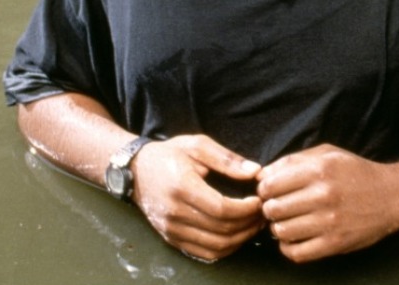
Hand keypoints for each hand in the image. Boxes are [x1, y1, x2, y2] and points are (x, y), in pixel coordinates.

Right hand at [130, 135, 264, 261]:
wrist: (135, 170)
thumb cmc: (169, 154)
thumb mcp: (197, 145)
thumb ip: (227, 159)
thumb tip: (255, 171)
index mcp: (183, 187)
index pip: (222, 208)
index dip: (246, 209)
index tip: (260, 200)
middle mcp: (175, 213)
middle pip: (221, 230)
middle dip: (248, 224)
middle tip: (263, 213)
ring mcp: (172, 230)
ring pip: (215, 246)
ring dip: (240, 239)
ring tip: (254, 224)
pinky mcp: (171, 239)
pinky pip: (203, 253)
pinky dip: (225, 249)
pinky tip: (237, 235)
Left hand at [257, 144, 398, 262]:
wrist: (392, 196)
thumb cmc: (357, 172)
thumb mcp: (328, 154)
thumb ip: (293, 160)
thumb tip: (262, 175)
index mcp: (319, 169)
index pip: (270, 185)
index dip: (264, 190)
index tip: (270, 192)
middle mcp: (323, 195)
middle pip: (272, 209)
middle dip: (270, 209)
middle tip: (279, 208)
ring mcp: (329, 221)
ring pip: (281, 231)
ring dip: (279, 228)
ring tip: (289, 222)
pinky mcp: (335, 243)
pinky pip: (296, 252)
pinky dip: (289, 247)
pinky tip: (295, 238)